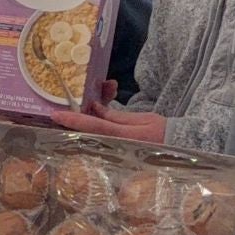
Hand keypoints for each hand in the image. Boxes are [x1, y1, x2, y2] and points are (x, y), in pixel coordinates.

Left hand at [45, 103, 167, 143]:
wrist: (179, 146)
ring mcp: (113, 147)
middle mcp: (114, 143)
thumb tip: (93, 108)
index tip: (56, 115)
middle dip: (78, 112)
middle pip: (87, 128)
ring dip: (91, 110)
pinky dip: (98, 117)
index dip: (74, 120)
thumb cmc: (163, 133)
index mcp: (121, 136)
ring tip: (104, 88)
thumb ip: (115, 117)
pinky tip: (103, 98)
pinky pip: (100, 131)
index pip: (93, 126)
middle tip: (69, 99)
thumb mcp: (142, 120)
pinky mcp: (115, 146)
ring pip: (92, 129)